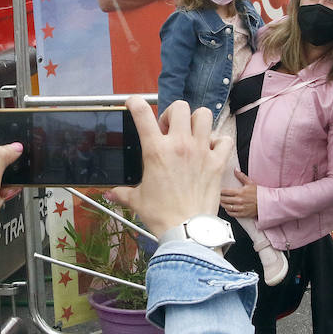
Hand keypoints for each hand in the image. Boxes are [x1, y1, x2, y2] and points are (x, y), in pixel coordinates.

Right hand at [109, 97, 229, 234]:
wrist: (187, 230)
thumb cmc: (161, 215)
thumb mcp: (137, 200)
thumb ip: (121, 192)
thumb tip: (108, 194)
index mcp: (155, 150)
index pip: (142, 114)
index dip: (135, 103)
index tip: (134, 103)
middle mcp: (179, 145)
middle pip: (180, 107)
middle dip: (172, 113)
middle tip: (168, 130)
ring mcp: (201, 151)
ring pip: (204, 115)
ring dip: (196, 121)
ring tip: (191, 134)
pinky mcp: (217, 162)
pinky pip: (224, 140)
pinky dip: (219, 141)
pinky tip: (211, 150)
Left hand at [219, 169, 259, 219]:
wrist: (267, 202)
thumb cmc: (259, 193)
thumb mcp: (250, 183)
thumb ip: (241, 176)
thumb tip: (235, 170)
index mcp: (240, 192)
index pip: (225, 191)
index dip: (220, 191)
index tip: (218, 190)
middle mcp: (239, 200)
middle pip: (224, 199)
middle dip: (220, 198)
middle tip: (218, 196)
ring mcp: (241, 208)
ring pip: (227, 207)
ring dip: (223, 205)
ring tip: (222, 202)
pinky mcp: (243, 214)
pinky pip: (232, 214)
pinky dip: (228, 211)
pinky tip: (228, 209)